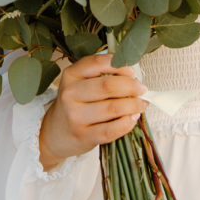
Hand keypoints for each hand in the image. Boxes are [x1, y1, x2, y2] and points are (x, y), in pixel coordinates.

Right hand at [39, 54, 147, 169]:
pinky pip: (111, 130)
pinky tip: (132, 118)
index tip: (133, 71)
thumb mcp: (80, 82)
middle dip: (131, 87)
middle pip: (107, 86)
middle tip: (142, 89)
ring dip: (133, 105)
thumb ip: (102, 74)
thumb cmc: (75, 103)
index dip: (119, 65)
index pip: (97, 63)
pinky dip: (126, 123)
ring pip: (112, 108)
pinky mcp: (83, 136)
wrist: (56, 131)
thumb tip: (135, 74)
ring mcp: (75, 116)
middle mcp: (70, 93)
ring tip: (141, 104)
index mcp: (71, 74)